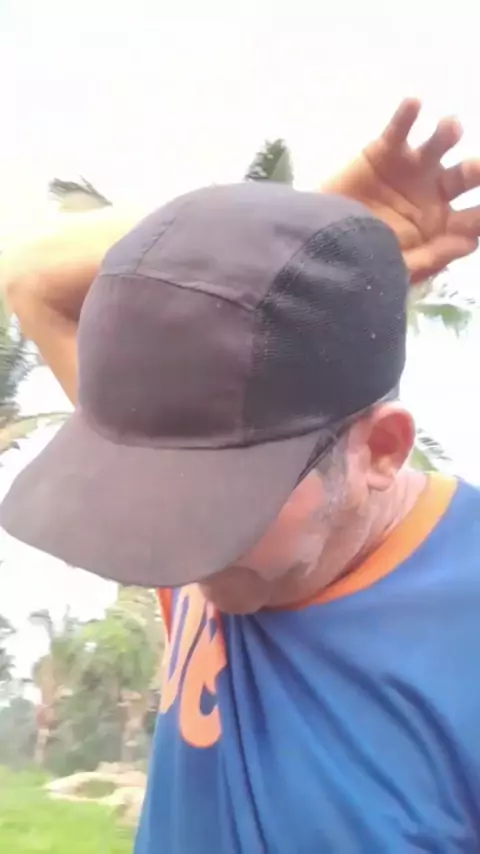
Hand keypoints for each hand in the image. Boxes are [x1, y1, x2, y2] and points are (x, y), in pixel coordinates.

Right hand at [322, 99, 479, 283]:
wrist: (318, 242)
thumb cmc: (361, 261)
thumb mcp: (398, 269)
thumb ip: (433, 256)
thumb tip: (471, 241)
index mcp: (442, 225)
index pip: (474, 217)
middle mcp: (432, 193)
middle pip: (462, 178)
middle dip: (474, 170)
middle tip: (477, 167)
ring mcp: (410, 170)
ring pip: (436, 147)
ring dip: (447, 135)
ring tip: (451, 126)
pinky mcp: (384, 152)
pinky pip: (399, 130)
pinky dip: (407, 116)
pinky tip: (414, 103)